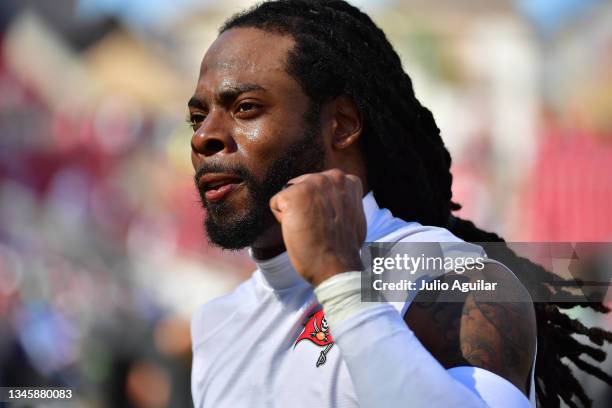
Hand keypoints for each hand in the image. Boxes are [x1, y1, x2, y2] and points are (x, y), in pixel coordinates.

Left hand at [269, 169, 365, 285]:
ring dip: (294, 213)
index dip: (320, 207)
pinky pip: (275, 204)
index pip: (318, 186)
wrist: (336, 266)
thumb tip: (331, 199)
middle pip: (302, 187)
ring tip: (310, 229)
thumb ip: (341, 199)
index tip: (329, 223)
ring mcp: (312, 184)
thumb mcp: (352, 214)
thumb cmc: (343, 248)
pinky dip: (282, 221)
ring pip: (289, 195)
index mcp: (346, 180)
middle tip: (318, 228)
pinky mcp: (293, 195)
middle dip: (306, 207)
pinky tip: (299, 231)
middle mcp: (331, 176)